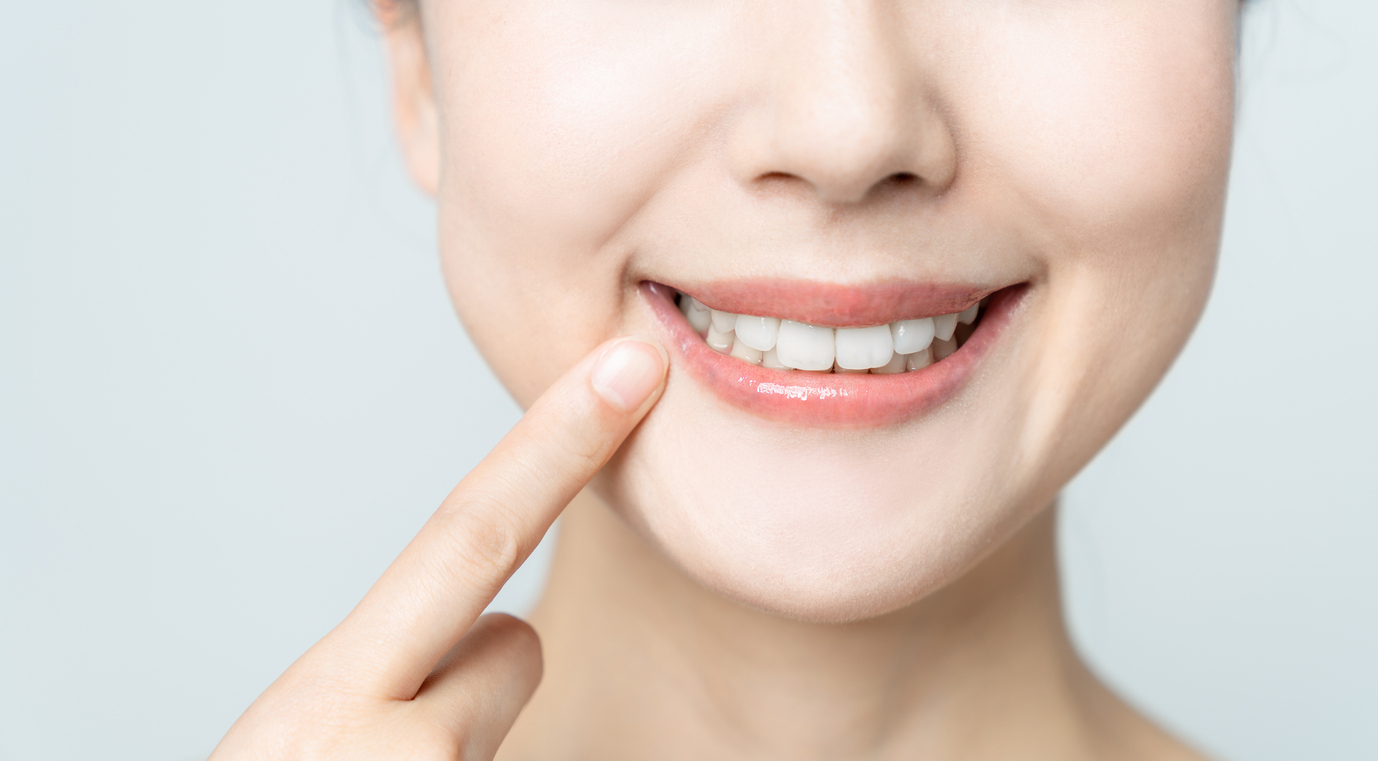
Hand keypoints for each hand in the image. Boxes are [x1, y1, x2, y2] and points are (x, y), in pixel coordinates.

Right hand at [209, 337, 668, 759]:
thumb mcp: (288, 746)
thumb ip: (369, 679)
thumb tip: (470, 657)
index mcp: (321, 702)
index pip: (467, 538)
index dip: (556, 445)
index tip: (630, 371)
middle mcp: (394, 747)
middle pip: (514, 645)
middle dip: (483, 669)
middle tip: (405, 741)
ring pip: (497, 721)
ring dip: (455, 749)